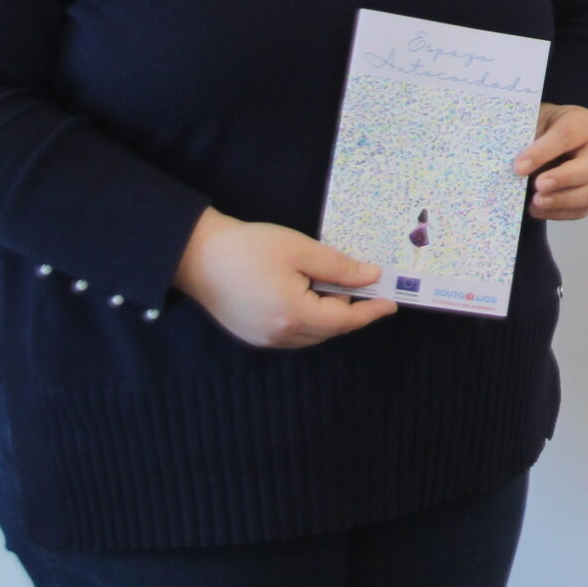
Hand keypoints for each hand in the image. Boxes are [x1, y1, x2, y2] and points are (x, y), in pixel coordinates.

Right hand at [173, 208, 396, 348]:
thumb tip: (371, 277)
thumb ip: (339, 267)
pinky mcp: (251, 334)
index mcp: (294, 316)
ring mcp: (263, 339)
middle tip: (365, 286)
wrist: (196, 254)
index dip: (370, 311)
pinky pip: (291, 333)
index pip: (344, 319)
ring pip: (310, 333)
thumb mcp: (300, 249)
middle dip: (350, 310)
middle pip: (328, 329)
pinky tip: (307, 294)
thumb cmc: (249, 247)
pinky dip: (307, 318)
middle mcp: (280, 336)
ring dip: (328, 314)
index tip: (391, 302)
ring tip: (333, 285)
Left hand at [518, 102, 587, 220]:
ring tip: (536, 203)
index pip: (566, 136)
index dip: (543, 152)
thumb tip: (518, 167)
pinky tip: (539, 210)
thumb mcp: (537, 122)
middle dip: (562, 179)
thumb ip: (529, 140)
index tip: (519, 167)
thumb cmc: (546, 128)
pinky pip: (583, 209)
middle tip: (537, 186)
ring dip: (563, 201)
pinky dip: (560, 213)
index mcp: (583, 123)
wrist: (558, 138)